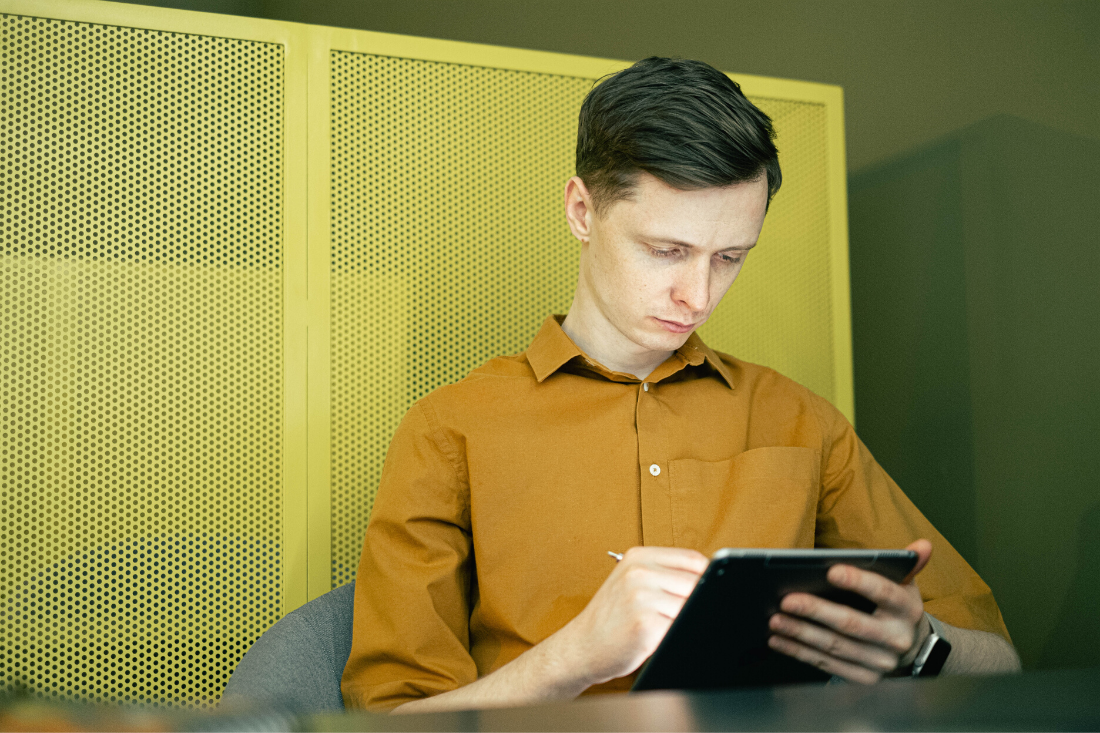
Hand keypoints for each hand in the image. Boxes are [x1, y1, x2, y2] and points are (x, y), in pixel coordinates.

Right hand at [556, 546, 707, 686]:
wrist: (582, 646)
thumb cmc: (611, 618)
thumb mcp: (632, 583)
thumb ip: (665, 575)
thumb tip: (710, 578)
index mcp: (638, 556)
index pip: (692, 558)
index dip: (706, 576)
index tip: (708, 588)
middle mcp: (638, 572)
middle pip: (695, 582)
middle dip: (696, 601)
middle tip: (678, 614)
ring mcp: (641, 596)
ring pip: (690, 606)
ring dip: (684, 619)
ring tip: (663, 624)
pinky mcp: (645, 623)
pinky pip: (679, 627)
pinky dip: (675, 634)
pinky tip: (656, 637)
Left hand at [767, 539, 932, 683]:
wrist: (910, 647)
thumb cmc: (895, 606)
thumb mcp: (905, 583)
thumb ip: (909, 563)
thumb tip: (923, 545)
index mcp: (906, 609)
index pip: (882, 592)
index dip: (858, 581)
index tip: (831, 570)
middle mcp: (896, 638)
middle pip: (852, 623)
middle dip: (816, 611)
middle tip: (786, 600)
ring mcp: (880, 662)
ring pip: (835, 646)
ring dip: (801, 633)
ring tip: (775, 619)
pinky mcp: (864, 678)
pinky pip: (827, 664)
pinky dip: (800, 652)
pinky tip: (779, 640)